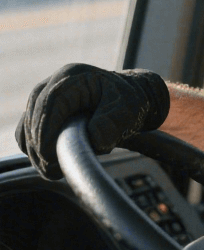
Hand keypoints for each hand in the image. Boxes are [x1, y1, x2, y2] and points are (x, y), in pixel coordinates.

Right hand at [17, 63, 170, 179]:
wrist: (130, 98)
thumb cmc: (129, 101)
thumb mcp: (129, 109)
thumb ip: (112, 123)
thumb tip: (94, 139)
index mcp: (73, 77)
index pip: (50, 103)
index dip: (45, 130)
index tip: (48, 155)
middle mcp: (54, 83)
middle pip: (33, 116)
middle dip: (39, 146)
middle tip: (52, 171)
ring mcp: (45, 97)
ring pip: (27, 126)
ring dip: (35, 152)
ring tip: (54, 172)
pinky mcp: (42, 112)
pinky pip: (28, 133)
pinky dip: (35, 150)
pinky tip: (50, 164)